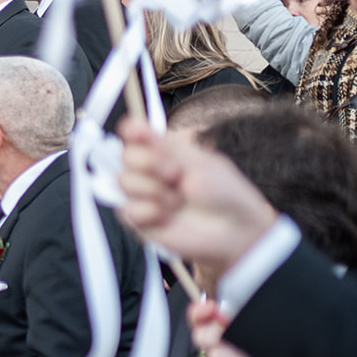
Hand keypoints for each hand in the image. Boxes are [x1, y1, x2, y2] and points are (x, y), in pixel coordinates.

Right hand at [117, 117, 278, 269]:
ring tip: (177, 200)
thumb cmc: (224, 194)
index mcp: (164, 152)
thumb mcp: (198, 161)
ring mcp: (143, 196)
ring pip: (123, 182)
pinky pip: (125, 210)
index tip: (141, 134)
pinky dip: (148, 212)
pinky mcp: (139, 221)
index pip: (133, 134)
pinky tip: (167, 217)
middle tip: (175, 175)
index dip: (132, 132)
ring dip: (153, 191)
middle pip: (123, 156)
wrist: (234, 231)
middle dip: (149, 164)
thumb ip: (163, 145)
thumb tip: (134, 125)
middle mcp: (149, 172)